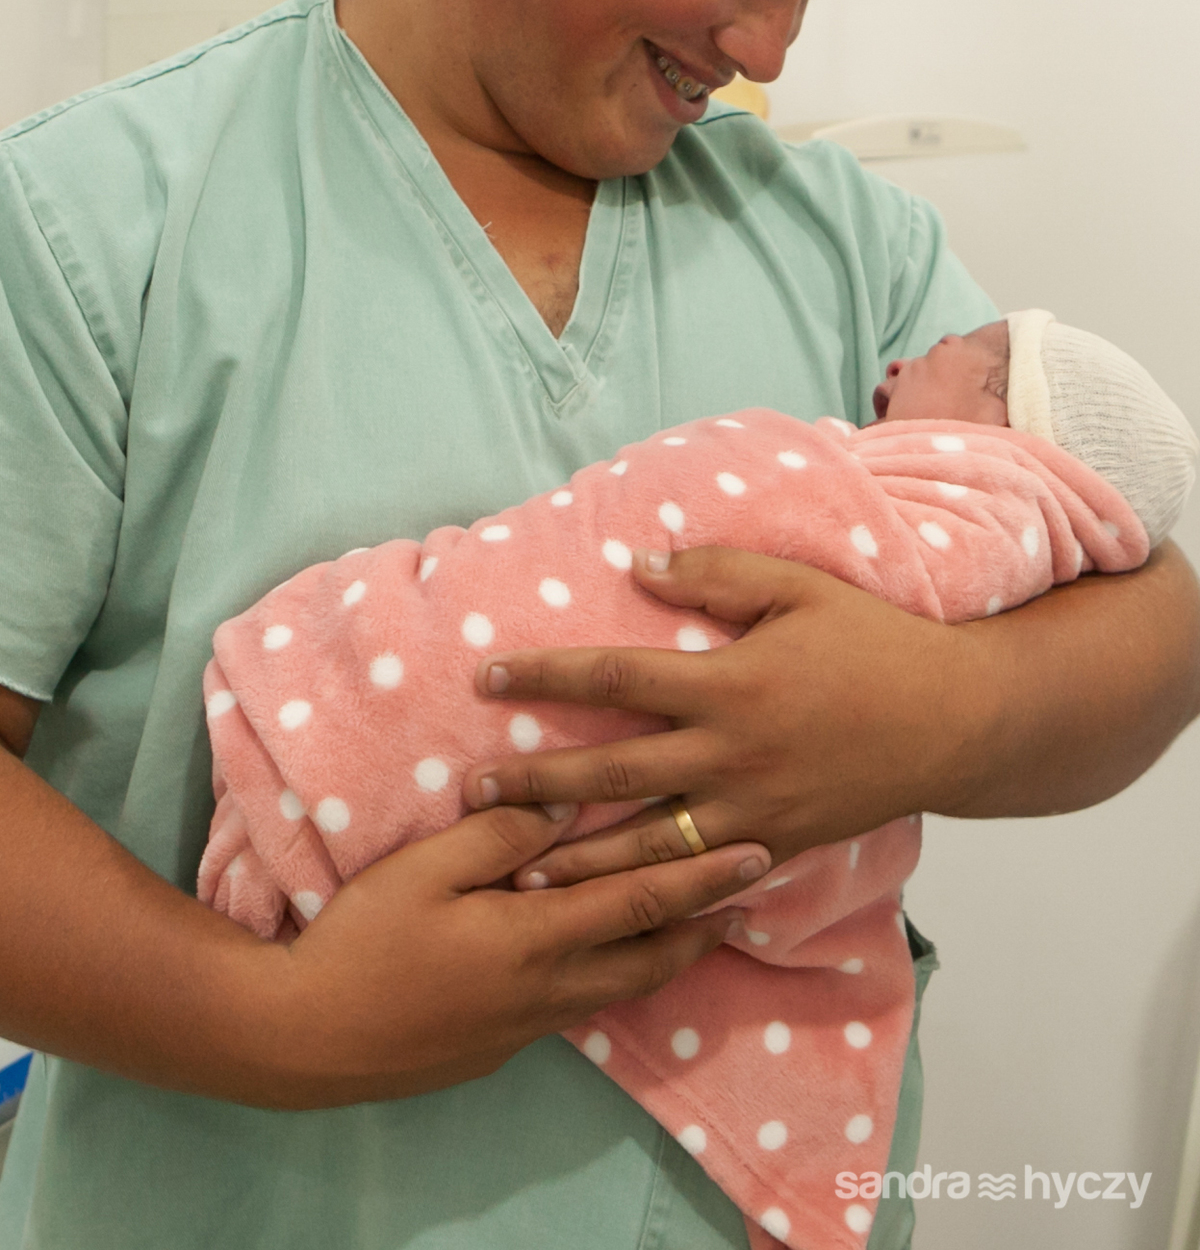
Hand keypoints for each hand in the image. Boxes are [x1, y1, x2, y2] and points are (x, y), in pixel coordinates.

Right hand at [257, 799, 768, 1107]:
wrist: (308, 1038)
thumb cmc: (363, 940)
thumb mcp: (425, 870)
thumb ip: (501, 834)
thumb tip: (566, 802)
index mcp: (536, 938)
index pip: (640, 900)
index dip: (702, 875)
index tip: (756, 850)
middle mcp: (548, 989)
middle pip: (650, 956)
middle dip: (705, 921)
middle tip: (752, 892)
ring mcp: (527, 1025)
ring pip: (622, 988)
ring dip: (669, 953)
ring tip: (703, 927)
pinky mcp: (503, 1044)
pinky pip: (583, 1005)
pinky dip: (619, 974)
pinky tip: (613, 958)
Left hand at [461, 547, 975, 888]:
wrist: (953, 720)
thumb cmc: (872, 642)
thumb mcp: (798, 587)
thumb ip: (716, 575)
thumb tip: (634, 566)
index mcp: (727, 684)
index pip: (614, 677)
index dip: (545, 676)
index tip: (486, 678)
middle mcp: (729, 754)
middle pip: (611, 772)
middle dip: (536, 785)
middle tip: (470, 796)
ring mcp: (751, 810)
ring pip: (645, 843)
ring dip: (577, 859)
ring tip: (517, 873)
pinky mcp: (776, 845)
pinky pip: (701, 876)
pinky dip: (651, 893)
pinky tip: (610, 908)